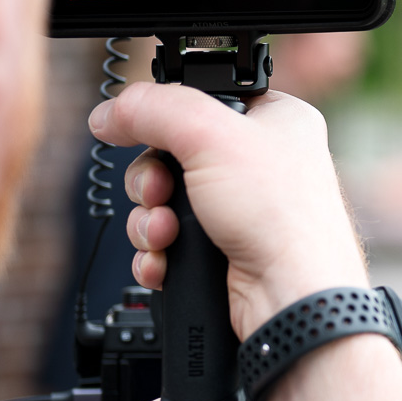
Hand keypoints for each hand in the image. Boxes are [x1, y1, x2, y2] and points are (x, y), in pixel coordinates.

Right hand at [89, 81, 368, 339]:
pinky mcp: (224, 252)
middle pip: (171, 156)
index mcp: (275, 121)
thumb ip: (153, 111)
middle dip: (151, 182)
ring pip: (164, 203)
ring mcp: (242, 212)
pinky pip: (168, 244)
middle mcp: (260, 164)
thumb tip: (110, 113)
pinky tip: (165, 262)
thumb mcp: (211, 136)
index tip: (138, 128)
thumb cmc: (281, 218)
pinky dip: (158, 254)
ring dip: (150, 222)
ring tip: (165, 235)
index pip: (202, 101)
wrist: (291, 299)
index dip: (166, 118)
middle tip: (159, 193)